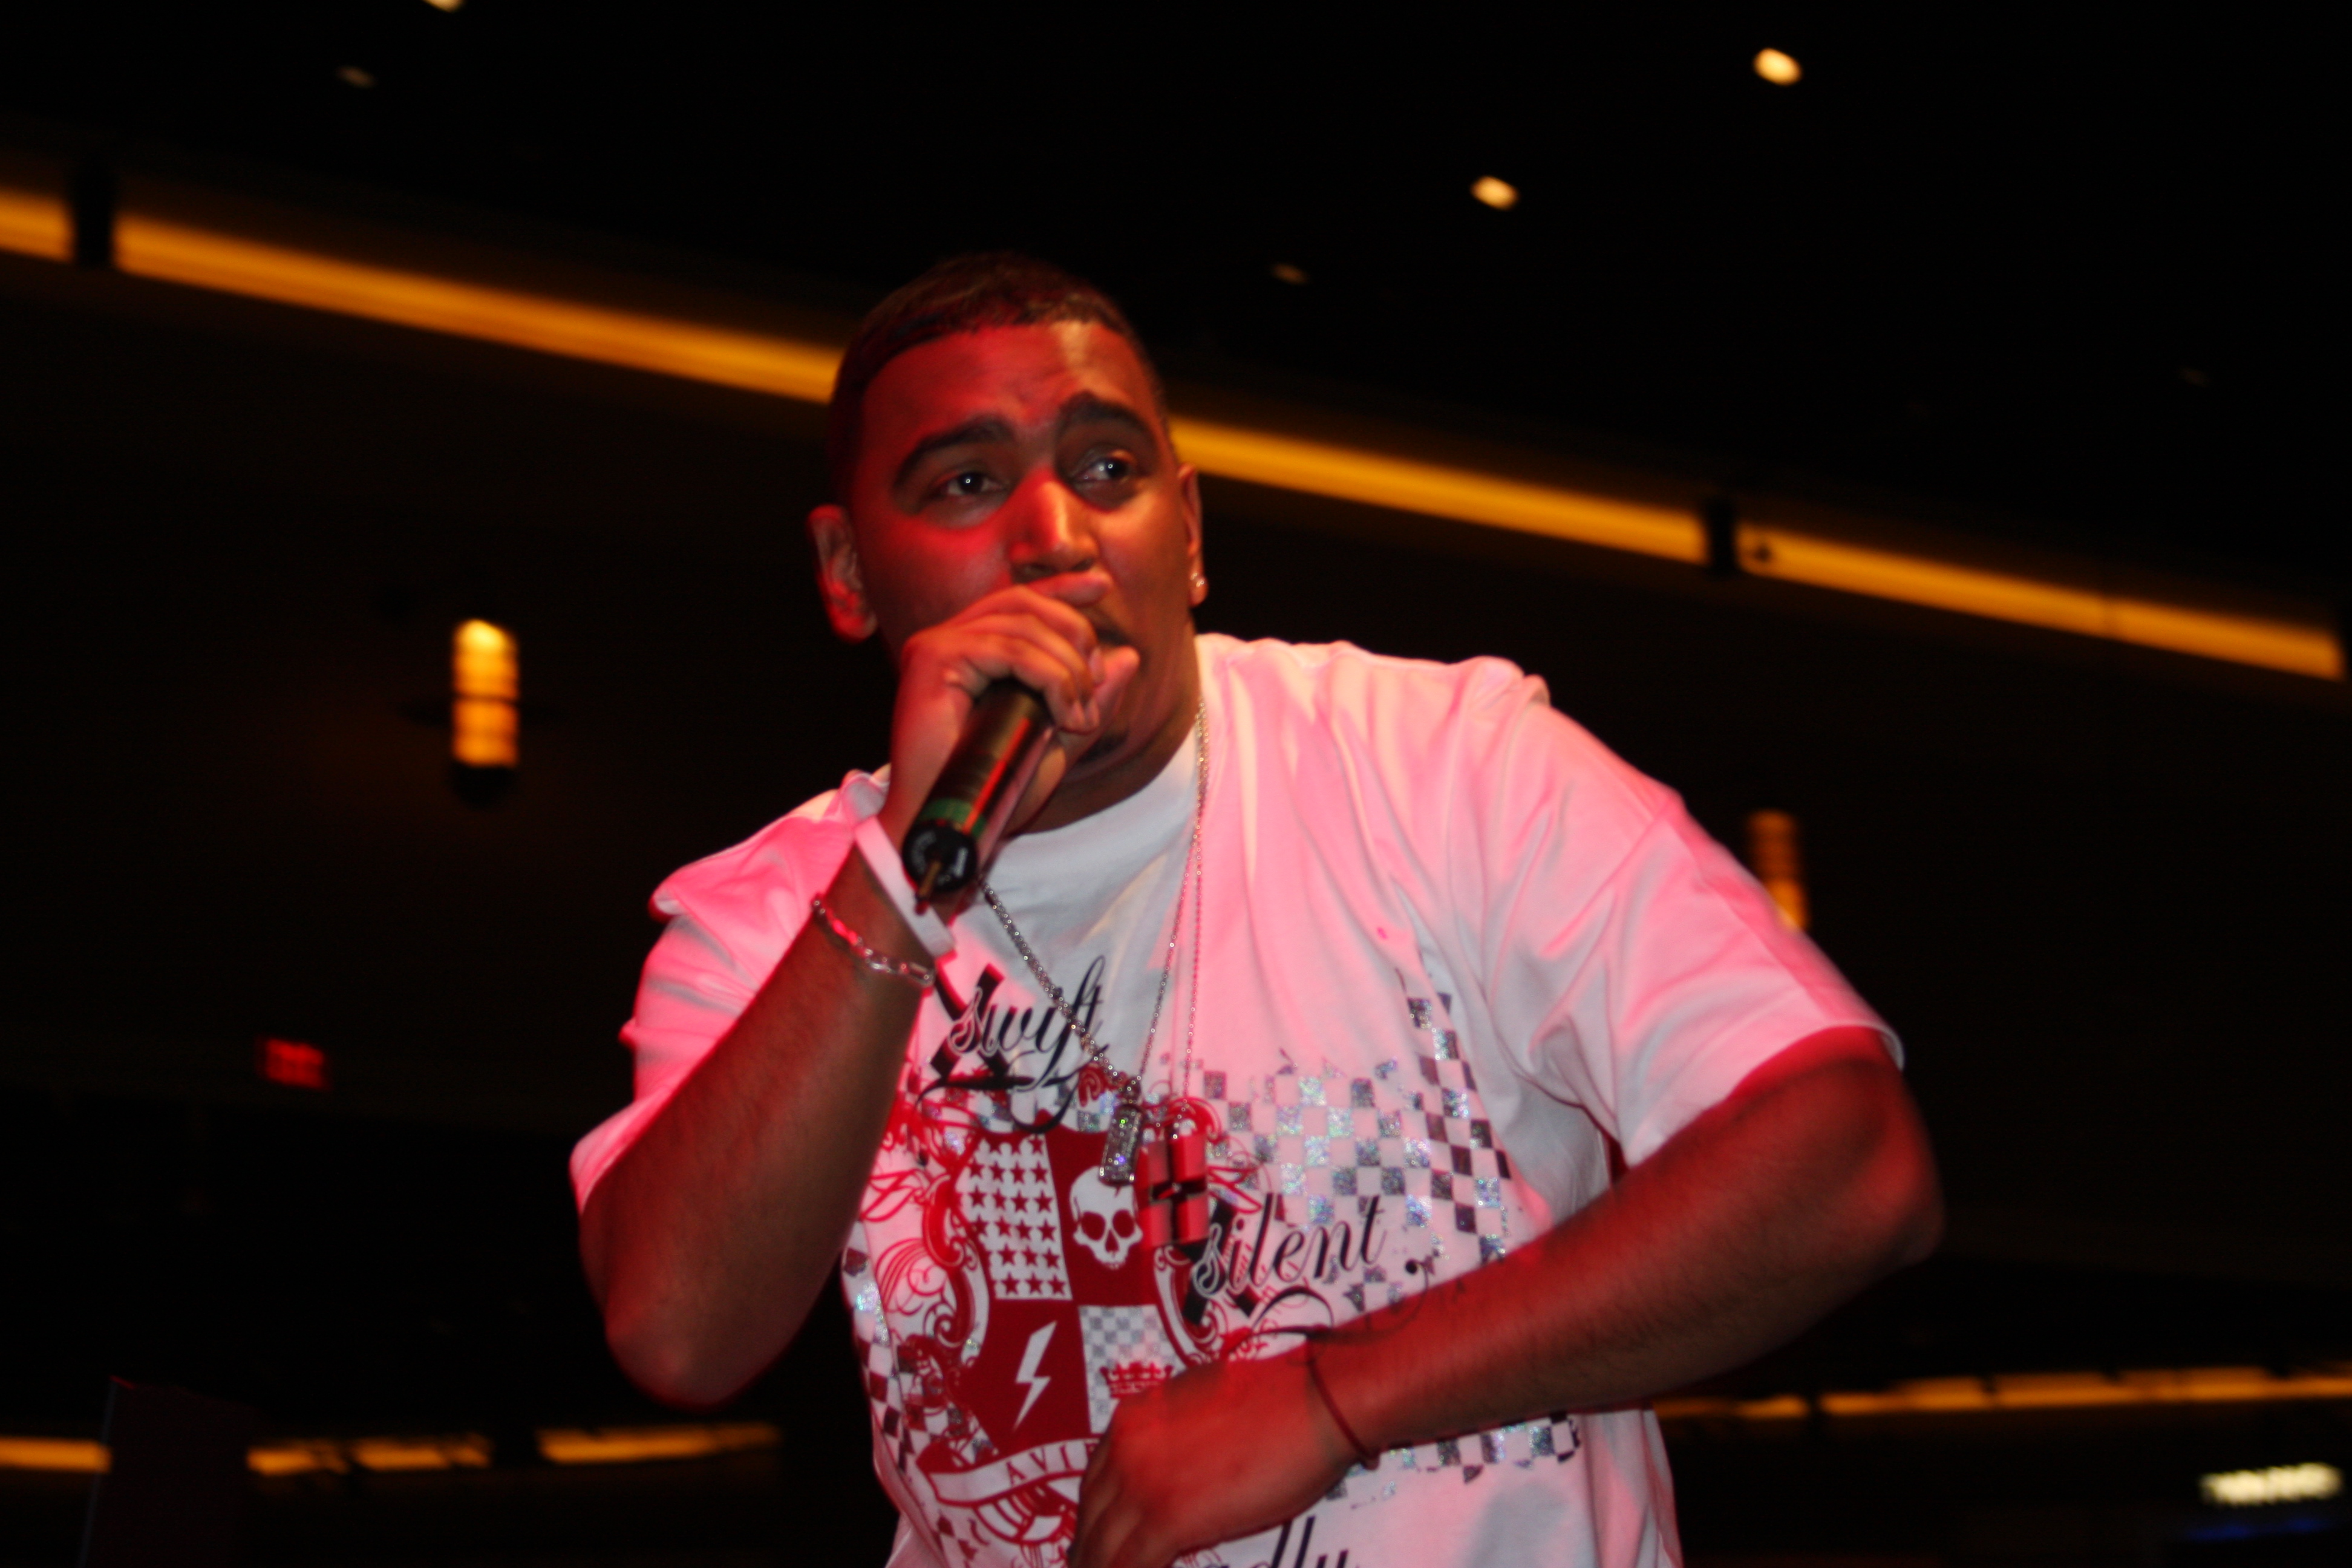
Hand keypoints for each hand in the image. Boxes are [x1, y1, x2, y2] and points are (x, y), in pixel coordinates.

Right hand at [876, 576, 1141, 850]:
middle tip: (1095, 683)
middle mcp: (949, 638)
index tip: (1102, 585)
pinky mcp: (931, 658)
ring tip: (1079, 715)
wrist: (948, 825)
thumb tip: (1128, 656)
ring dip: (1067, 668)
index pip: (1019, 600)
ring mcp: (936, 644)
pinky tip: (1062, 712)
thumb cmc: (992, 791)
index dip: (1062, 587)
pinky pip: (1007, 649)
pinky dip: (1047, 676)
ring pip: (1022, 625)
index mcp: (972, 650)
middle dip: (1075, 635)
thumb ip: (1088, 700)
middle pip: (1025, 603)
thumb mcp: (1058, 741)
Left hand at [1071, 1352, 1354, 1567]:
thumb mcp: (1202, 1406)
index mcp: (1133, 1422)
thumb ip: (1173, 1437)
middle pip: (1091, 1516)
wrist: (1310, 1402)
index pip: (1095, 1483)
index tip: (1091, 1540)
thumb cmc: (1275, 1400)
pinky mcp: (1170, 1517)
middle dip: (1088, 1552)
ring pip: (1103, 1547)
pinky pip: (1130, 1564)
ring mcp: (1145, 1484)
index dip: (1092, 1518)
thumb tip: (1175, 1468)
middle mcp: (1127, 1450)